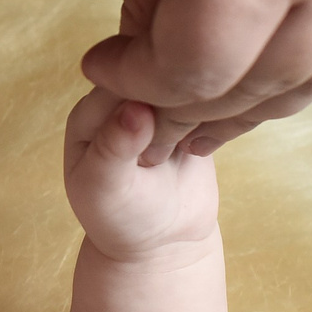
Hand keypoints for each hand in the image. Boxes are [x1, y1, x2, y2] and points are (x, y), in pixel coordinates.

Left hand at [63, 87, 218, 264]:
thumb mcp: (105, 189)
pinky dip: (220, 115)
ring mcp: (160, 104)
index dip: (144, 97)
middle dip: (174, 102)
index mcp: (91, 110)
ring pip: (189, 79)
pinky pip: (215, 96)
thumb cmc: (121, 218)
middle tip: (173, 147)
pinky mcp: (193, 113)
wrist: (162, 241)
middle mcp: (124, 99)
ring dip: (199, 110)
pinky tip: (202, 149)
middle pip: (158, 70)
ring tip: (184, 151)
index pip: (121, 78)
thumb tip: (136, 107)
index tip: (153, 134)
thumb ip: (113, 148)